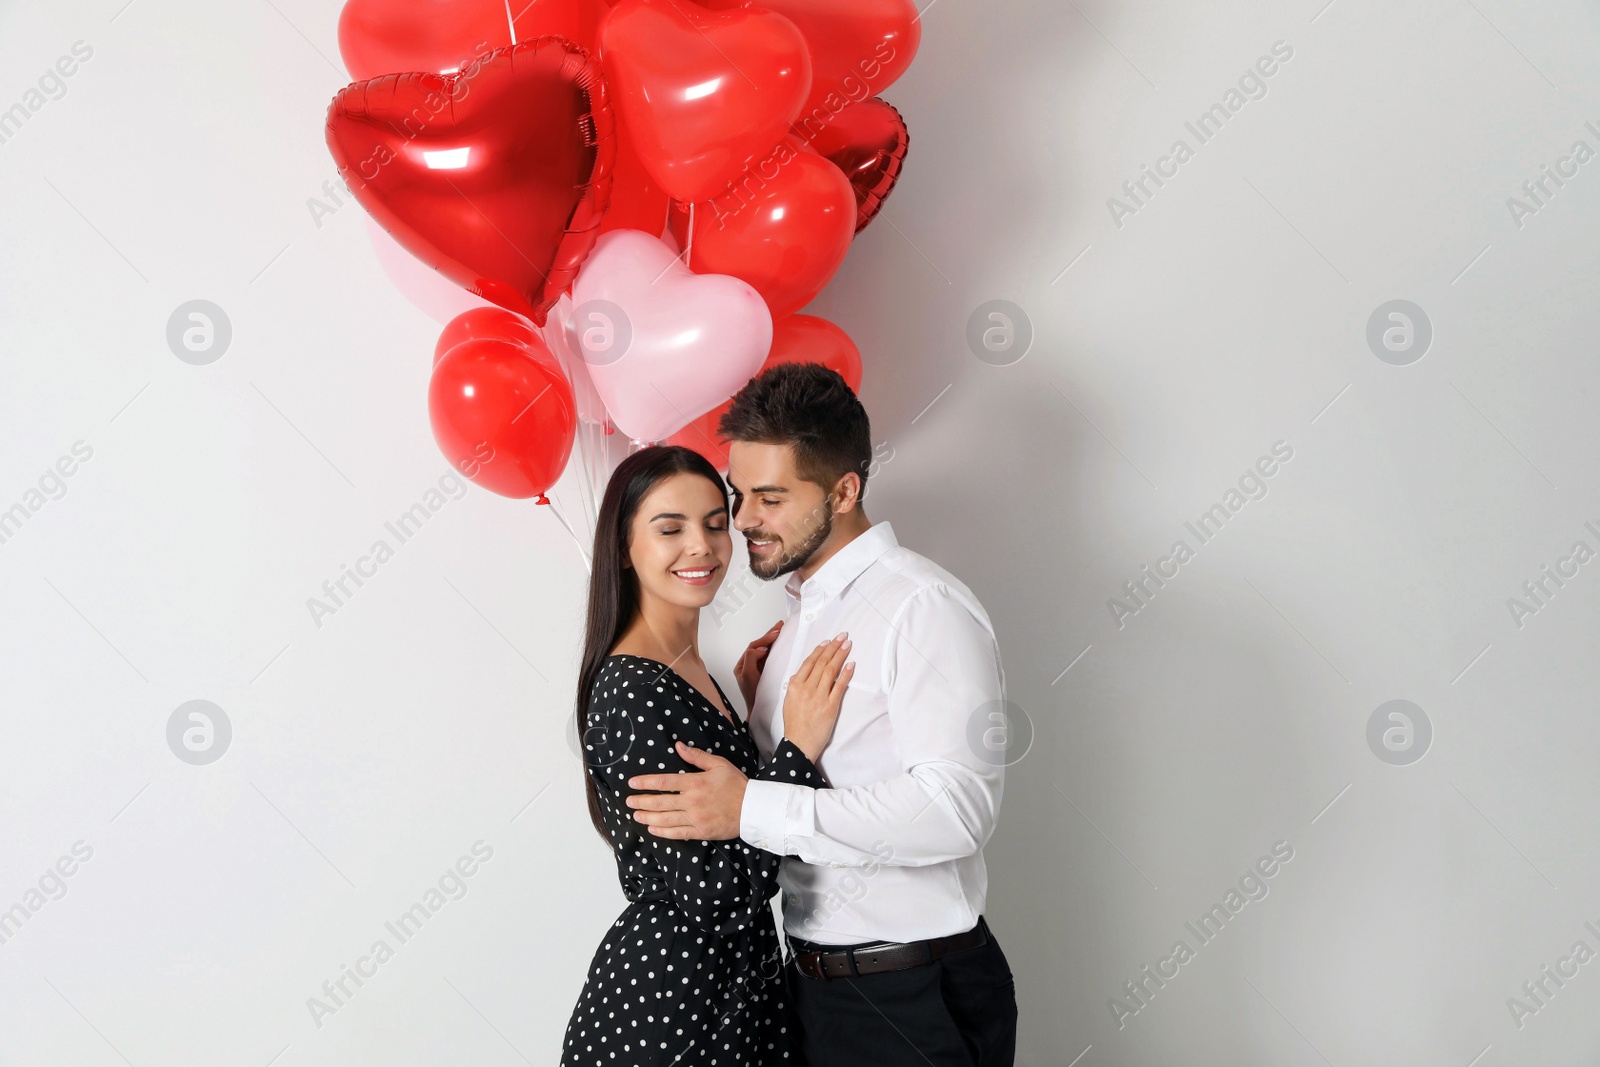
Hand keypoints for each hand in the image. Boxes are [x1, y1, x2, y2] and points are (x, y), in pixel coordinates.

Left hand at [626, 743, 746, 839]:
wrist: (753, 808)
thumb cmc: (737, 784)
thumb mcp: (719, 764)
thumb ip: (696, 756)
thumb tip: (678, 746)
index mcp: (695, 783)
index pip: (664, 782)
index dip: (646, 783)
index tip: (632, 783)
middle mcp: (692, 801)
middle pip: (660, 802)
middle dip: (641, 802)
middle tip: (628, 802)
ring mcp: (695, 818)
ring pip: (665, 819)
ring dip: (648, 818)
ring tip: (636, 816)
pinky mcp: (701, 832)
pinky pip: (677, 833)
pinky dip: (663, 832)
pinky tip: (653, 830)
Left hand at [734, 620, 782, 709]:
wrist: (759, 711)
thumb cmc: (753, 696)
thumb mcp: (749, 676)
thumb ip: (751, 660)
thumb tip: (760, 648)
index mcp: (742, 665)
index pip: (753, 647)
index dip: (764, 640)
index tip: (775, 634)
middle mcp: (749, 665)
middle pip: (759, 645)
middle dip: (769, 635)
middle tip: (780, 625)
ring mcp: (757, 668)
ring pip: (765, 649)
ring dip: (773, 639)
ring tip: (781, 629)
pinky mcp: (765, 671)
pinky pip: (770, 656)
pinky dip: (776, 648)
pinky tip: (782, 643)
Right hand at [781, 633, 852, 762]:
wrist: (799, 744)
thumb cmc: (794, 724)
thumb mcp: (789, 701)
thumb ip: (796, 686)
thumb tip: (804, 673)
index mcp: (794, 686)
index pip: (809, 662)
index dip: (820, 650)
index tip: (827, 641)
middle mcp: (806, 689)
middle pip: (821, 663)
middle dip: (833, 648)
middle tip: (842, 637)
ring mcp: (818, 697)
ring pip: (830, 671)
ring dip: (840, 656)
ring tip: (847, 645)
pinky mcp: (830, 706)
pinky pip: (840, 686)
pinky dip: (846, 674)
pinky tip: (851, 664)